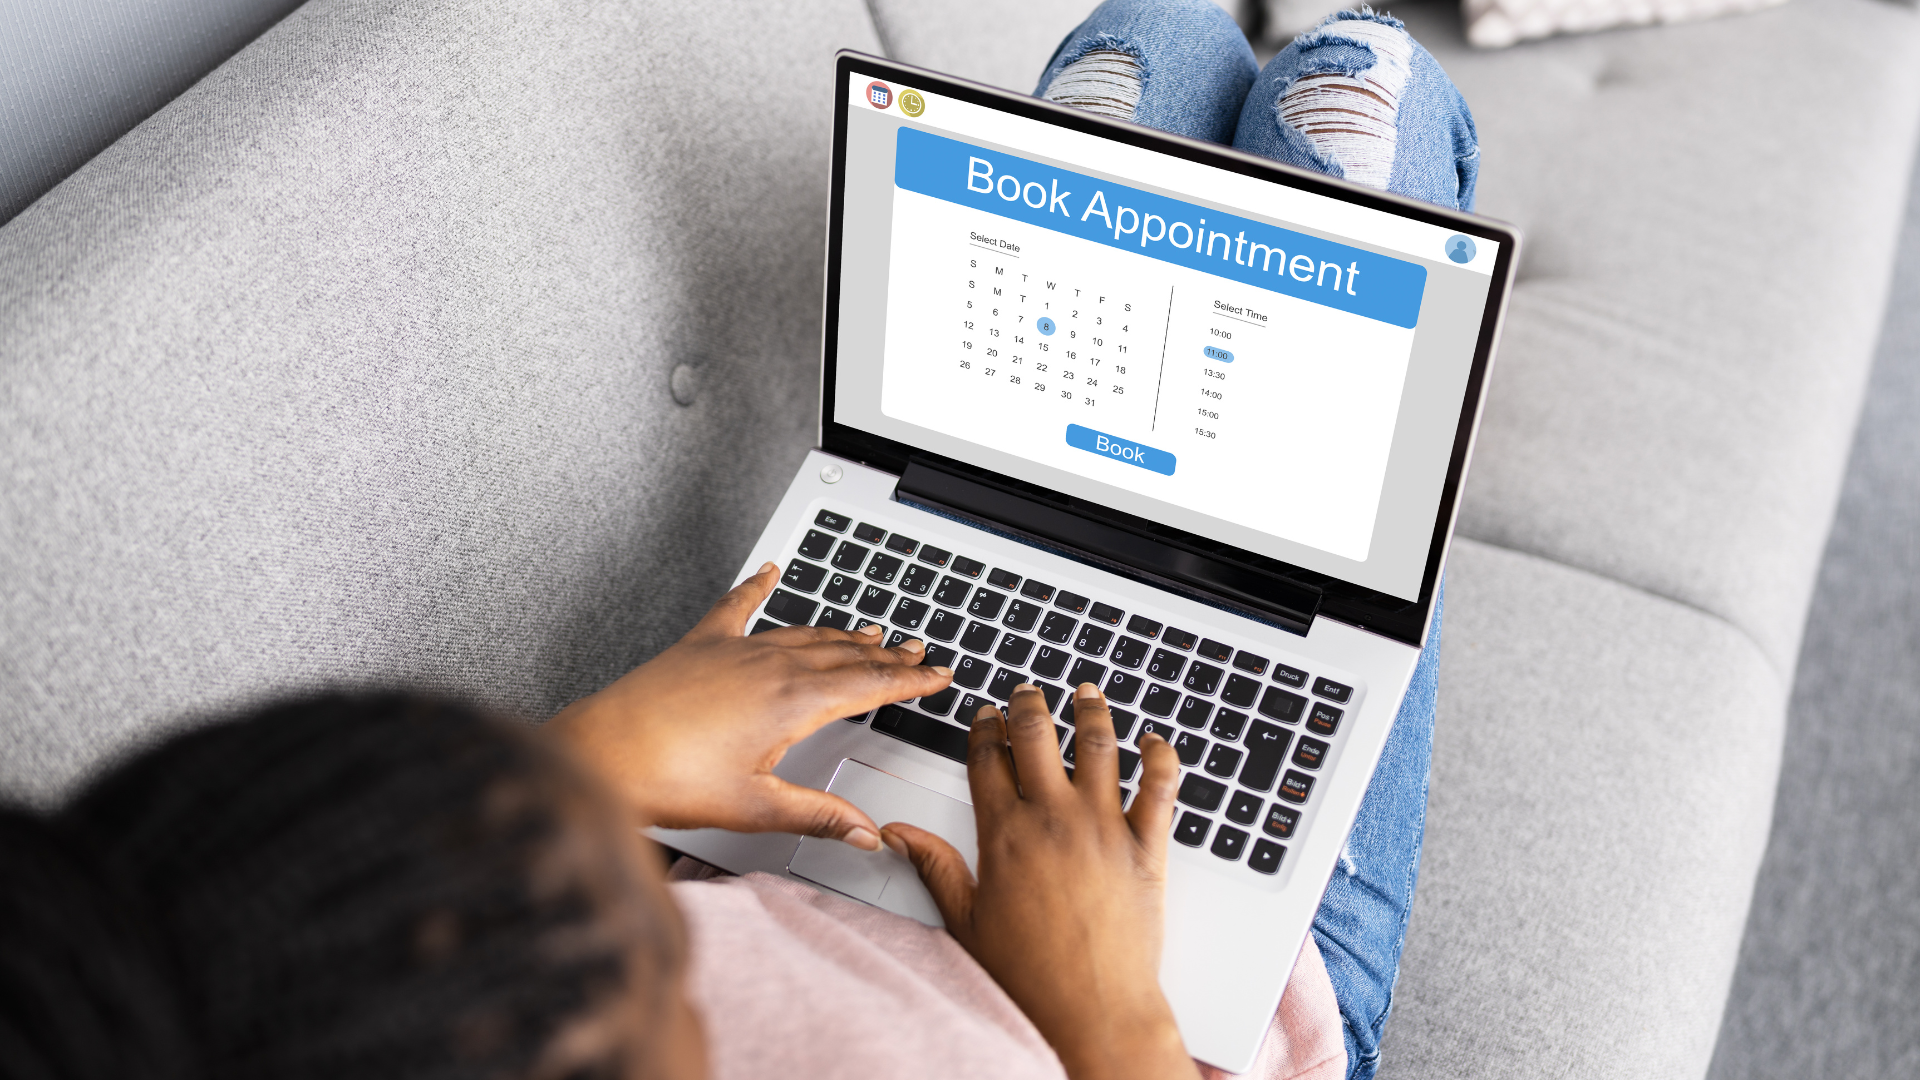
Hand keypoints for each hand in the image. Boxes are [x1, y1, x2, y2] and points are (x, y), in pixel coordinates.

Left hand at [548, 563, 953, 849]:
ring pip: (805, 633)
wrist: (602, 755)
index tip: (937, 673)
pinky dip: (757, 586)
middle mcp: (769, 666)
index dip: (909, 680)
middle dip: (886, 654)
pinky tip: (768, 570)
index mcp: (792, 703)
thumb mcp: (755, 808)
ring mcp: (735, 648)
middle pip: (845, 654)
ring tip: (869, 628)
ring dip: (842, 632)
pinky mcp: (699, 644)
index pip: (869, 685)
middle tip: (915, 650)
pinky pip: (738, 605)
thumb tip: (864, 830)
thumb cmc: (668, 781)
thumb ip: (817, 814)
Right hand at [883, 683, 1196, 1079]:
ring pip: (1099, 748)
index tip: (986, 716)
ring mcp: (1104, 829)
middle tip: (1029, 692)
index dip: (985, 729)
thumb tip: (898, 836)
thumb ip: (934, 867)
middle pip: (1039, 737)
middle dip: (1030, 705)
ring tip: (1087, 694)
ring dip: (1091, 713)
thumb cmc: (1028, 975)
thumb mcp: (965, 920)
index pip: (989, 759)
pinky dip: (1160, 757)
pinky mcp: (1147, 848)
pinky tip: (1154, 741)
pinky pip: (1160, 789)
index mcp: (1005, 834)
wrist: (1090, 1009)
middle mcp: (1054, 819)